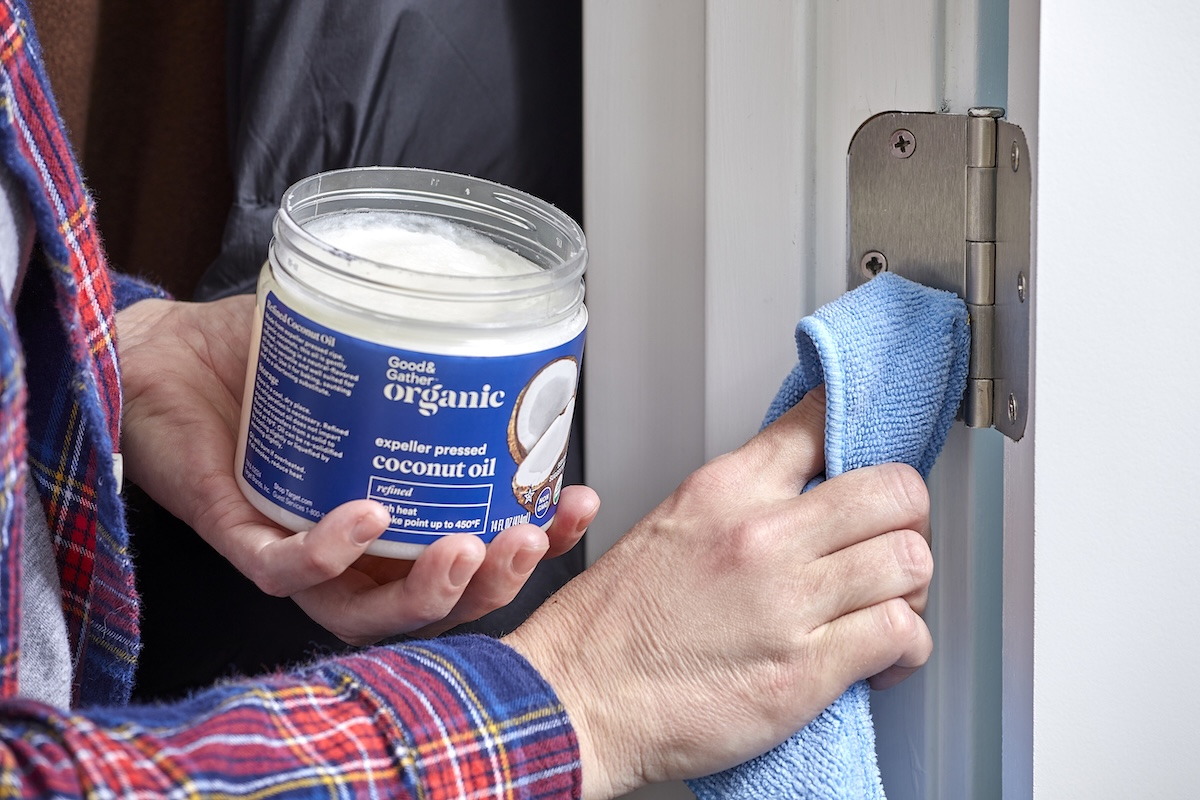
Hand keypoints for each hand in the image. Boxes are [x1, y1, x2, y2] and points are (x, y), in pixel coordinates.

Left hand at [117, 296, 597, 643]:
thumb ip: (428, 344)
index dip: (539, 543)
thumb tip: (504, 310)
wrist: (163, 351)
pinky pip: (283, 570)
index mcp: (397, 513)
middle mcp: (352, 547)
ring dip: (429, 590)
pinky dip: (330, 550)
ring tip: (469, 546)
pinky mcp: (237, 534)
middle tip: (528, 537)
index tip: (579, 503)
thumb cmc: (262, 356)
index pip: (478, 550)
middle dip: (495, 582)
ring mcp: (296, 547)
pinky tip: (370, 515)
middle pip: (435, 599)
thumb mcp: (367, 344)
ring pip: (367, 612)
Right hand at [504, 386, 932, 798]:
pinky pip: (900, 633)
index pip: (821, 426)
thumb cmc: (608, 627)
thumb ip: (736, 505)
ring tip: (887, 606)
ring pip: (909, 560)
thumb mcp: (667, 527)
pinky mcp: (805, 668)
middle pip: (894, 492)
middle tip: (890, 544)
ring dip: (910, 588)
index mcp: (724, 489)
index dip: (861, 441)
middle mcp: (761, 534)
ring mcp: (787, 600)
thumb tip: (797, 499)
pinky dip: (907, 647)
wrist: (574, 700)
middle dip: (907, 521)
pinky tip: (883, 656)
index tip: (868, 462)